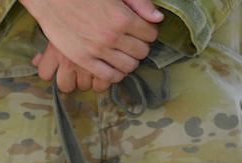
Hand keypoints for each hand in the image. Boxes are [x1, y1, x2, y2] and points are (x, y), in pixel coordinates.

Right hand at [19, 0, 161, 83]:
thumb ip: (139, 2)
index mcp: (123, 17)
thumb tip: (157, 19)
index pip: (150, 34)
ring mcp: (98, 49)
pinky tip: (112, 66)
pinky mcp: (83, 59)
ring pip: (128, 67)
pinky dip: (115, 74)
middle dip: (139, 47)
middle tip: (131, 43)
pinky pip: (108, 76)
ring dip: (129, 62)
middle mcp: (113, 35)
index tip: (141, 30)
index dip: (148, 32)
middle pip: (141, 52)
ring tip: (122, 55)